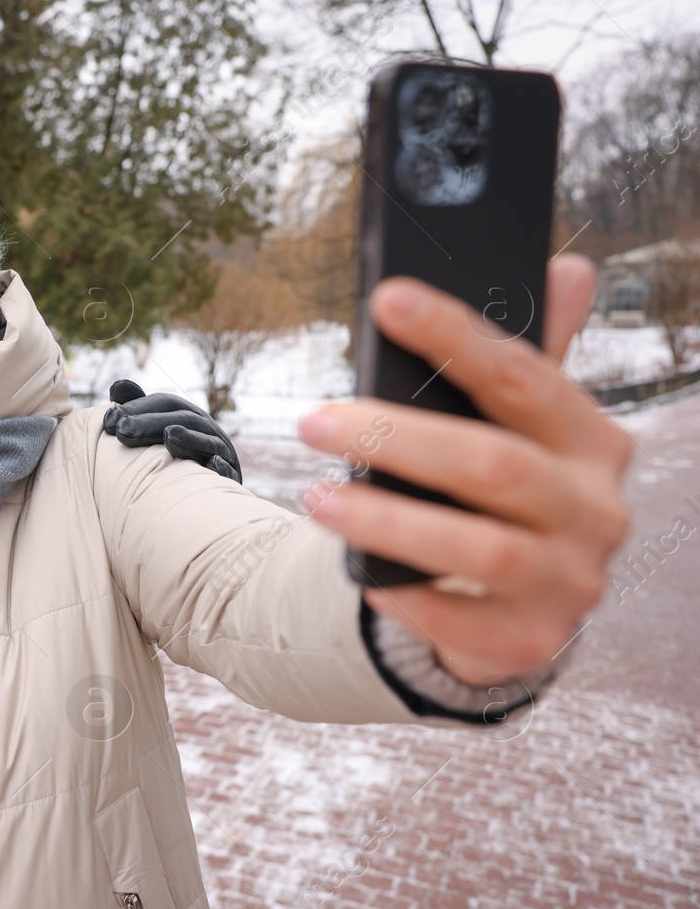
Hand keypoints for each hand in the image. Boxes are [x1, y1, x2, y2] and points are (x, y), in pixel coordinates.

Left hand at [104, 379, 242, 483]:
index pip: (164, 404)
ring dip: (190, 438)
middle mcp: (206, 429)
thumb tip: (116, 388)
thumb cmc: (179, 455)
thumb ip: (140, 409)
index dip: (138, 407)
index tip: (109, 419)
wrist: (211, 492)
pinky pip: (228, 472)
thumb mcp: (161, 429)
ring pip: (207, 442)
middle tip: (122, 430)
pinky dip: (222, 467)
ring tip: (168, 436)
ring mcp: (221, 452)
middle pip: (182, 419)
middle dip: (152, 423)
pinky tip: (212, 465)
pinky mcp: (230, 477)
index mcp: (188, 416)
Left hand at [298, 255, 631, 683]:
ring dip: (387, 521)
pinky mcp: (533, 640)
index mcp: (590, 441)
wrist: (523, 606)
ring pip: (477, 547)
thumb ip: (528, 360)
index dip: (454, 336)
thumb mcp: (520, 429)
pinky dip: (408, 595)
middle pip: (493, 465)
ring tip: (315, 499)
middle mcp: (595, 509)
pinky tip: (363, 575)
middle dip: (396, 440)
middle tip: (313, 422)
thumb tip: (567, 269)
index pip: (523, 376)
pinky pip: (461, 619)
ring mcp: (571, 580)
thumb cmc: (505, 498)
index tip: (387, 299)